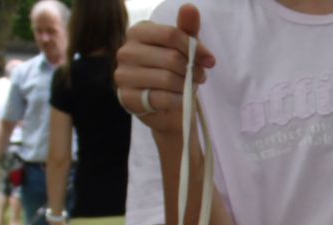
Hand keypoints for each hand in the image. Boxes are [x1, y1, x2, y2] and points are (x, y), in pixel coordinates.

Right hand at [113, 4, 214, 135]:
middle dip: (193, 70)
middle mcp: (126, 51)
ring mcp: (123, 75)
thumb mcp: (183, 49)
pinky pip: (160, 98)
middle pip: (170, 58)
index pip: (171, 34)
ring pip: (166, 79)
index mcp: (138, 32)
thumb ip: (187, 29)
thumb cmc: (173, 72)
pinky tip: (180, 99)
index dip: (194, 48)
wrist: (164, 106)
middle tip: (201, 77)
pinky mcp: (126, 97)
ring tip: (191, 88)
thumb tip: (190, 7)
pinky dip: (177, 100)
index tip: (210, 60)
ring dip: (186, 86)